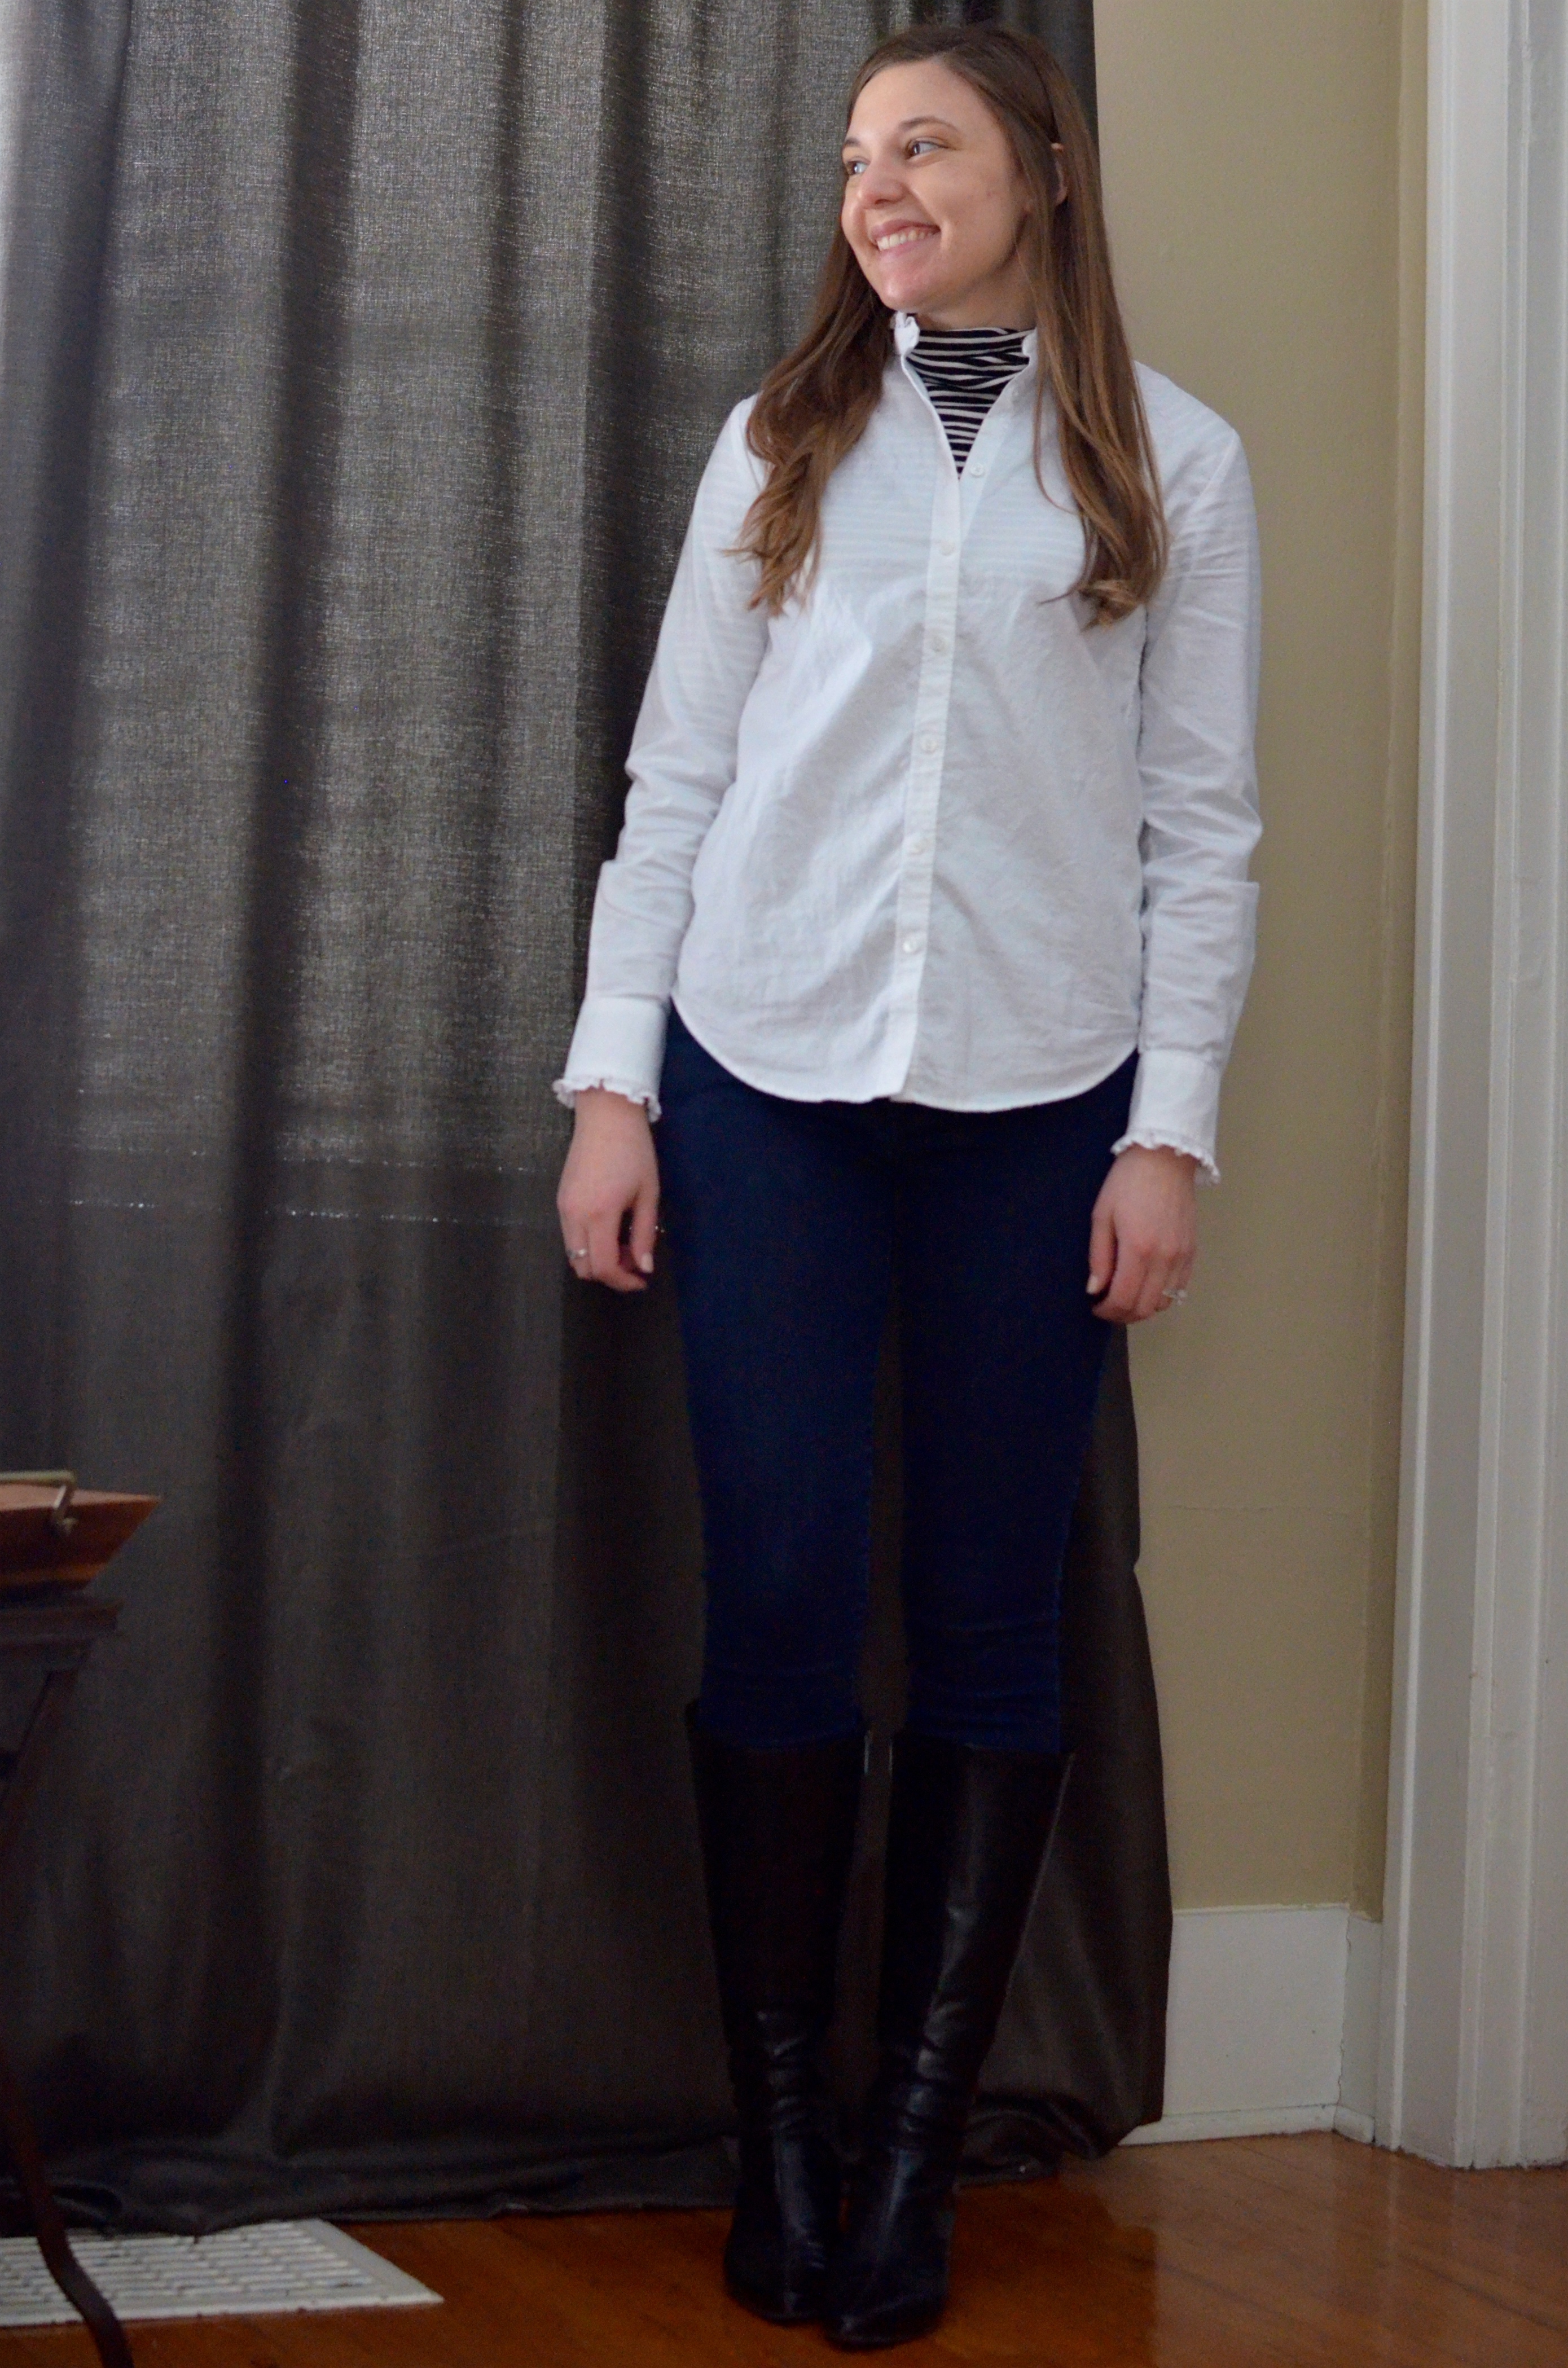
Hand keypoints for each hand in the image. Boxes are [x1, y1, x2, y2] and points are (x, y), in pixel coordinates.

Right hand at [556, 1089, 660, 1292]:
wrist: (606, 1116)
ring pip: (573, 1254)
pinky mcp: (560, 1200)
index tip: (642, 1280)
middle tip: (635, 1261)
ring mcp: (563, 1208)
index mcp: (599, 1214)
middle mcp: (574, 1215)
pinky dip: (588, 1244)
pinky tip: (609, 1229)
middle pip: (583, 1267)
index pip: (604, 1266)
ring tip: (624, 1244)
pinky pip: (570, 1236)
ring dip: (597, 1259)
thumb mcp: (648, 1194)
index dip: (623, 1282)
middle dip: (610, 1273)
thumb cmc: (634, 1151)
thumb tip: (644, 1268)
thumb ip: (644, 1234)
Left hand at [1087, 1145, 1198, 1324]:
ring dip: (1142, 1307)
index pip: (1124, 1299)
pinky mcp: (1192, 1251)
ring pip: (1164, 1302)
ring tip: (1126, 1295)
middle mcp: (1164, 1258)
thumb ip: (1099, 1256)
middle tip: (1108, 1306)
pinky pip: (1179, 1288)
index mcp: (1138, 1249)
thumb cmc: (1128, 1182)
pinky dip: (1161, 1294)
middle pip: (1145, 1307)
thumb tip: (1095, 1289)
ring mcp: (1182, 1256)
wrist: (1165, 1157)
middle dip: (1123, 1314)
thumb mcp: (1102, 1215)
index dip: (1107, 1311)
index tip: (1096, 1306)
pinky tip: (1146, 1284)